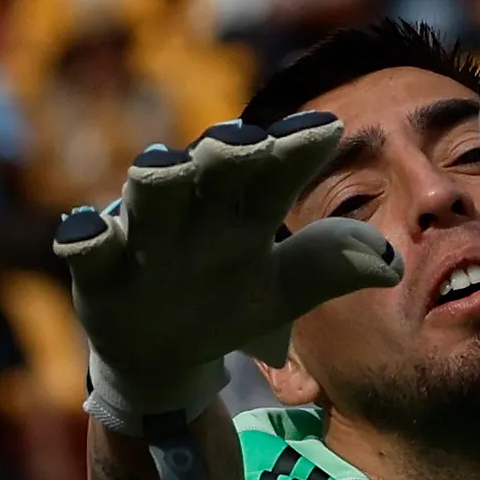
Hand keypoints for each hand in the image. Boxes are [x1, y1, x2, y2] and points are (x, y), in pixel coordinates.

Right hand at [53, 114, 401, 432]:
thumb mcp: (283, 290)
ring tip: (167, 167)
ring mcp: (144, 231)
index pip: (276, 170)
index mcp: (245, 208)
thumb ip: (329, 267)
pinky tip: (91, 231)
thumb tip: (392, 261)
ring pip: (150, 192)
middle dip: (226, 150)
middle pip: (212, 166)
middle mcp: (195, 205)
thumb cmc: (225, 300)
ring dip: (157, 177)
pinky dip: (88, 238)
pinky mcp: (98, 266)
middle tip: (246, 139)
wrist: (162, 350)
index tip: (329, 129)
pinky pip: (88, 246)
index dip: (297, 149)